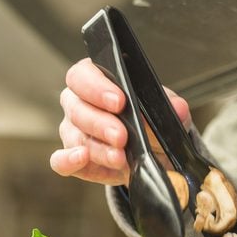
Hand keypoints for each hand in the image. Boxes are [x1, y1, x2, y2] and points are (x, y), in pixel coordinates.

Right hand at [50, 58, 190, 185]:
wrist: (151, 156)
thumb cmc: (149, 125)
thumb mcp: (163, 112)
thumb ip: (170, 108)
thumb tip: (177, 109)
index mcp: (95, 81)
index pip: (83, 75)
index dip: (97, 87)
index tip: (120, 101)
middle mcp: (78, 104)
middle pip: (77, 107)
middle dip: (100, 122)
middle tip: (121, 135)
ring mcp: (72, 132)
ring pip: (74, 136)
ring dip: (97, 148)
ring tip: (119, 157)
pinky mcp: (72, 160)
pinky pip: (59, 161)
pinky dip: (68, 161)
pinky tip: (81, 159)